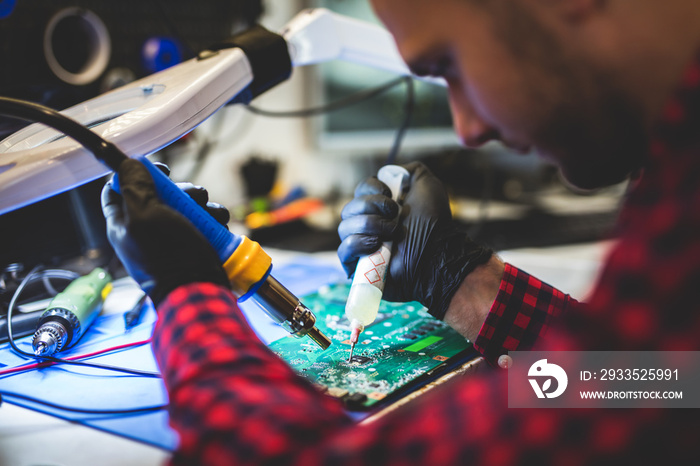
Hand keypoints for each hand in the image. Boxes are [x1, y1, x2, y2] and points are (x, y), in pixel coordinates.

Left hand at [101, 159, 229, 305]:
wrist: (198, 288)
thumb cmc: (168, 256)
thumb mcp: (145, 215)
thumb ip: (135, 187)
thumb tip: (128, 164)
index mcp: (124, 224)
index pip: (118, 190)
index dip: (135, 174)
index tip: (158, 170)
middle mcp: (146, 228)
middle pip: (159, 194)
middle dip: (180, 190)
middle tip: (193, 195)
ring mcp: (171, 237)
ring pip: (185, 206)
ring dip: (201, 204)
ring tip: (211, 213)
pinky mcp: (193, 243)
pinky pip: (203, 221)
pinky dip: (213, 218)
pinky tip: (219, 222)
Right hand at [337, 162, 491, 318]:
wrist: (436, 251)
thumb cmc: (434, 221)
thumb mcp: (427, 185)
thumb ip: (410, 171)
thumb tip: (388, 172)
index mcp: (380, 207)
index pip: (359, 190)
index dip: (370, 188)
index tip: (390, 195)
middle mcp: (368, 224)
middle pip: (349, 208)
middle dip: (371, 206)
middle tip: (394, 215)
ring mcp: (362, 245)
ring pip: (344, 227)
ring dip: (370, 225)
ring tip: (392, 233)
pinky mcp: (358, 265)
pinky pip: (344, 250)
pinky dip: (358, 244)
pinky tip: (377, 245)